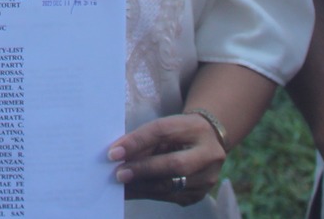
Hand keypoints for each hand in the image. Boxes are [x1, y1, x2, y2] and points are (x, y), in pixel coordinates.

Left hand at [108, 113, 225, 205]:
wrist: (208, 143)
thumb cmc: (179, 133)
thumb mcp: (164, 127)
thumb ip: (142, 139)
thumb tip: (116, 154)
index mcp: (197, 129)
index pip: (163, 132)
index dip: (137, 142)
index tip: (114, 153)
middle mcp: (209, 155)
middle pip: (174, 164)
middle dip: (143, 170)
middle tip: (118, 174)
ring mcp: (207, 178)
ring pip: (171, 186)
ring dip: (142, 186)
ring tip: (120, 186)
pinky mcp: (200, 195)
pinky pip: (170, 197)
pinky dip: (148, 193)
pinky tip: (132, 191)